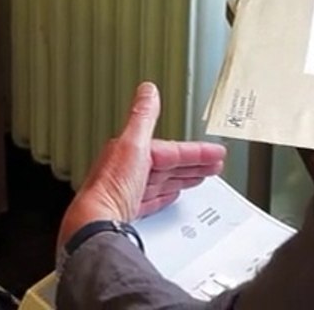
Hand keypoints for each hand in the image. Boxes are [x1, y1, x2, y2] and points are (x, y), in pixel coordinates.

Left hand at [57, 82, 226, 249]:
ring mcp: (128, 191)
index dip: (196, 151)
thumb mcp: (133, 144)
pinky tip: (172, 195)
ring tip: (201, 177)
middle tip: (215, 165)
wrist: (97, 223)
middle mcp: (127, 170)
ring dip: (183, 177)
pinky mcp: (128, 210)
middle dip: (194, 164)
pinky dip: (164, 196)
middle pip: (168, 165)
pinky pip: (152, 199)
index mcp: (129, 152)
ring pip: (163, 181)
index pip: (171, 149)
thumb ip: (143, 116)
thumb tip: (148, 90)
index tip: (216, 152)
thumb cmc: (111, 186)